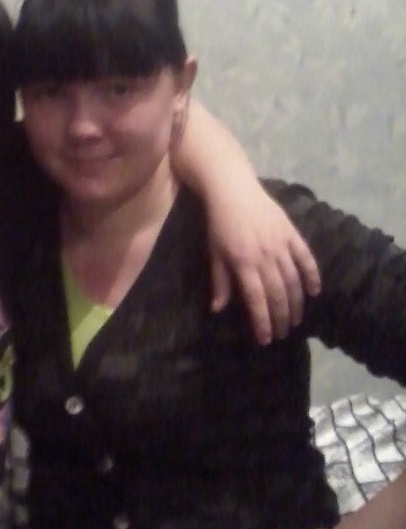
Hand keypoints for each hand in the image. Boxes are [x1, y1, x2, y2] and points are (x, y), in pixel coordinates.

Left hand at [207, 187, 320, 343]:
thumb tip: (217, 309)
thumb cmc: (219, 223)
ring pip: (294, 281)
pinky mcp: (292, 233)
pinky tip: (315, 292)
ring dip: (297, 303)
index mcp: (243, 263)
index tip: (266, 339)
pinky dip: (312, 276)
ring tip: (297, 320)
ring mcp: (281, 245)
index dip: (263, 322)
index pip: (257, 300)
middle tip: (284, 334)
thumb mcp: (214, 253)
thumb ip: (220, 282)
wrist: (233, 189)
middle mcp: (265, 257)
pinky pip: (306, 258)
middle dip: (281, 318)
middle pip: (278, 294)